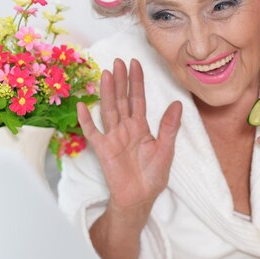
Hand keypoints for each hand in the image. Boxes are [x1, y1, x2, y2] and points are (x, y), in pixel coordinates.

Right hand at [77, 58, 181, 220]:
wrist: (140, 198)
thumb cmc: (153, 176)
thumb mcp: (166, 149)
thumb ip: (169, 127)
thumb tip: (178, 104)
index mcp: (141, 127)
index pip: (138, 99)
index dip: (136, 82)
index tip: (135, 63)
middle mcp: (126, 128)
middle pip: (122, 100)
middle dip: (121, 80)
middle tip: (118, 61)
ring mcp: (113, 137)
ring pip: (108, 110)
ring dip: (107, 92)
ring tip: (106, 74)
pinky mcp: (103, 149)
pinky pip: (92, 132)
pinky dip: (86, 120)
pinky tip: (82, 105)